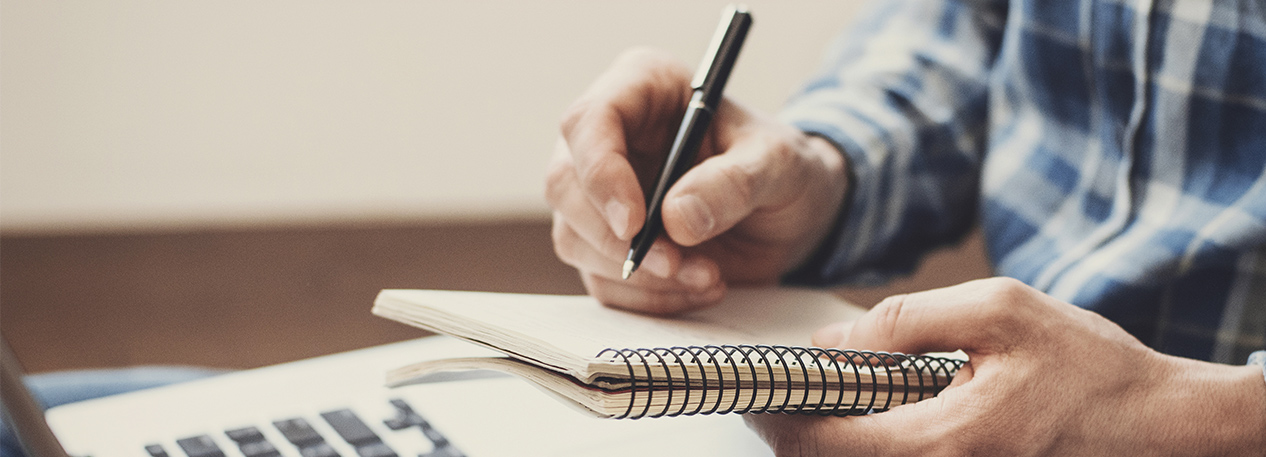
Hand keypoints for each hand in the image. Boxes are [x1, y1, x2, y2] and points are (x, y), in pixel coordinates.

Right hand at [546, 48, 847, 313]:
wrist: (791, 216)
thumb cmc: (784, 168)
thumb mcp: (780, 164)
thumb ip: (735, 183)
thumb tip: (677, 219)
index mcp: (643, 88)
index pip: (589, 122)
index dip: (601, 173)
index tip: (635, 223)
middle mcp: (609, 139)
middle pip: (565, 184)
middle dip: (614, 237)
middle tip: (675, 264)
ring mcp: (600, 194)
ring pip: (574, 239)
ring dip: (639, 275)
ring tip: (708, 276)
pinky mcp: (607, 244)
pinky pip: (600, 281)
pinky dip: (648, 298)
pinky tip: (699, 287)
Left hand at [746, 277, 1265, 455]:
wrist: (1159, 426)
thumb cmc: (1092, 367)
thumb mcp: (999, 310)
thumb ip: (904, 322)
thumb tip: (830, 341)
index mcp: (946, 443)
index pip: (823, 444)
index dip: (776, 411)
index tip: (756, 382)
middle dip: (795, 426)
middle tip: (782, 386)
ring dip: (828, 439)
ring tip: (823, 395)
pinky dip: (865, 444)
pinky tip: (870, 414)